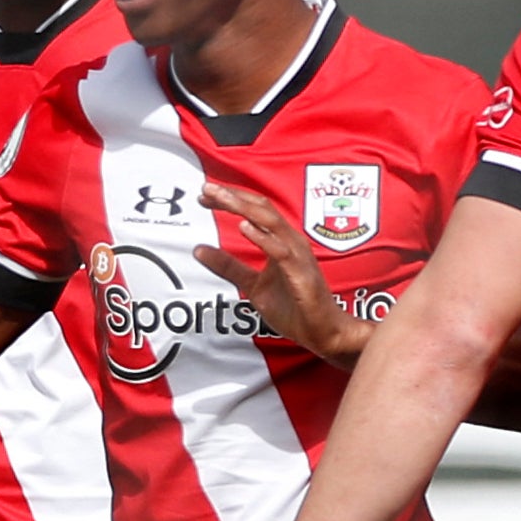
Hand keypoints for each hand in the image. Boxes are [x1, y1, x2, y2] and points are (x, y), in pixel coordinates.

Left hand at [195, 183, 365, 366]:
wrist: (322, 332)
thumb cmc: (294, 307)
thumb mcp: (252, 285)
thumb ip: (228, 266)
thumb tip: (198, 250)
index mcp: (280, 240)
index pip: (254, 210)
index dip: (230, 199)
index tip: (203, 195)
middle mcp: (290, 241)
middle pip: (261, 208)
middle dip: (233, 195)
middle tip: (207, 188)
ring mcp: (297, 255)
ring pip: (270, 222)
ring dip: (244, 208)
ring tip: (221, 198)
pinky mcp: (301, 273)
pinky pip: (280, 251)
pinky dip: (262, 237)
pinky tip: (244, 228)